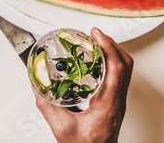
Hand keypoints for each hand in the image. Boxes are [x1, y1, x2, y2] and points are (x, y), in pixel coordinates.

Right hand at [34, 28, 133, 142]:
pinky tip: (97, 64)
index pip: (116, 68)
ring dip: (112, 54)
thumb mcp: (62, 128)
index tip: (96, 34)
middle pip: (125, 65)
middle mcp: (117, 102)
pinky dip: (109, 65)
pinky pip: (117, 79)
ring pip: (124, 71)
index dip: (108, 46)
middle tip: (96, 34)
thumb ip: (48, 107)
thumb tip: (38, 88)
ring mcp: (117, 104)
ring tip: (97, 44)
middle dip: (112, 44)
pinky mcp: (113, 106)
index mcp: (109, 105)